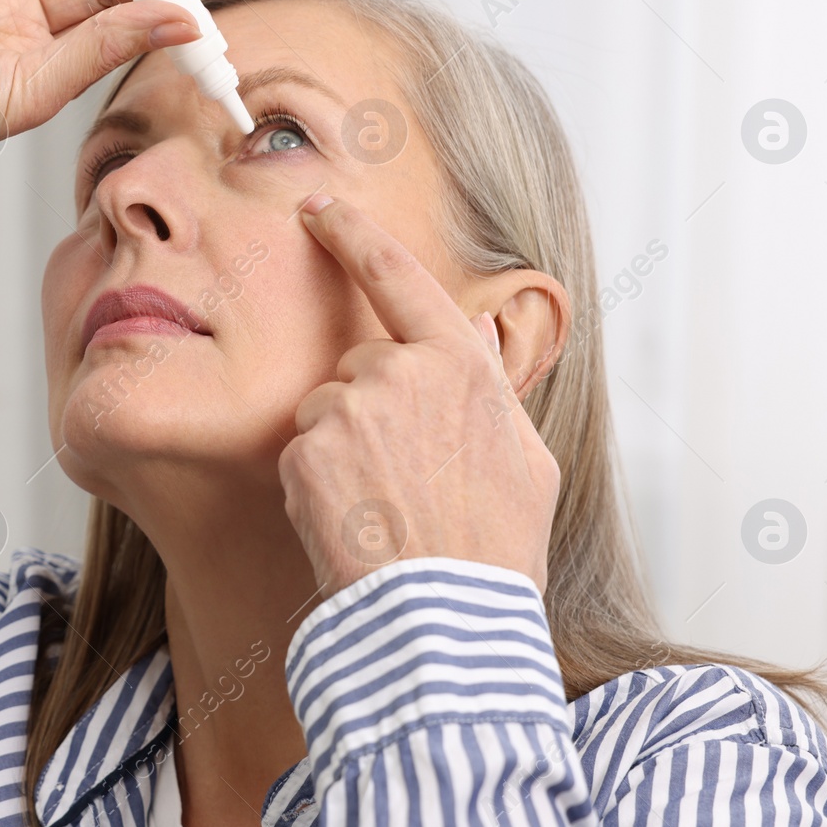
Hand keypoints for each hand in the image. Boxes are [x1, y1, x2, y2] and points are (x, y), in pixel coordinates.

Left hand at [279, 196, 560, 595]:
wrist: (443, 619)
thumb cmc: (495, 546)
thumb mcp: (525, 459)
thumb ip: (491, 384)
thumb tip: (471, 324)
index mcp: (458, 365)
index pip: (397, 276)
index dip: (353, 234)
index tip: (319, 206)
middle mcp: (398, 373)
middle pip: (360, 366)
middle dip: (372, 407)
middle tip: (407, 478)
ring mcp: (347, 411)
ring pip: (327, 410)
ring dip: (343, 447)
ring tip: (384, 506)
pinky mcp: (304, 453)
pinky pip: (301, 453)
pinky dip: (318, 483)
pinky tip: (353, 519)